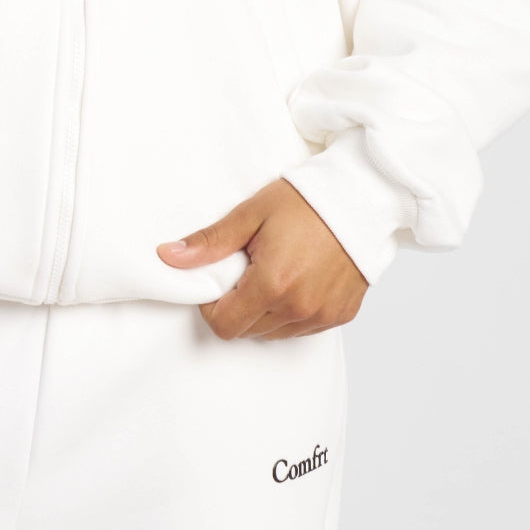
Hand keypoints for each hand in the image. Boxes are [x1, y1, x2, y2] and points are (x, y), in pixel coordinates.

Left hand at [156, 177, 367, 339]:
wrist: (360, 196)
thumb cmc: (306, 200)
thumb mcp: (251, 213)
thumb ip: (210, 241)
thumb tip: (168, 256)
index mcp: (273, 284)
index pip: (224, 325)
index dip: (212, 305)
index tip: (220, 278)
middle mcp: (299, 308)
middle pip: (248, 330)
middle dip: (239, 305)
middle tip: (248, 266)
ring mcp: (322, 316)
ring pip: (275, 332)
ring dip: (266, 310)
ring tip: (275, 268)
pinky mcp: (341, 316)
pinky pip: (303, 328)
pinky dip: (293, 310)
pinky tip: (298, 277)